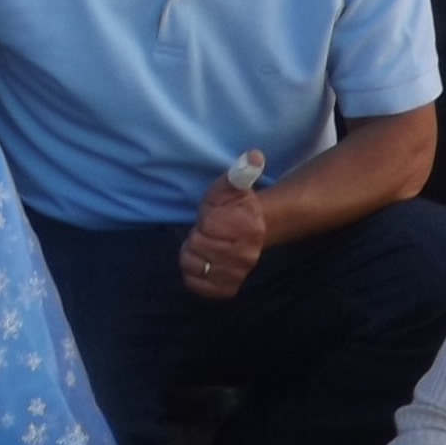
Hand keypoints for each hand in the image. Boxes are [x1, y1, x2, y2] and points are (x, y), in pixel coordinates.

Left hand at [182, 173, 264, 298]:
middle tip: (207, 232)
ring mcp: (238, 273)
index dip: (205, 219)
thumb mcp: (232, 186)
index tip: (214, 215)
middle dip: (196, 237)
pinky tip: (203, 262)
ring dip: (192, 256)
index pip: (208, 225)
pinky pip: (198, 286)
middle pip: (198, 248)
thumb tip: (253, 156)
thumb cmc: (233, 207)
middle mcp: (247, 255)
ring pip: (195, 268)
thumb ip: (241, 172)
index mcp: (248, 226)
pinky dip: (193, 275)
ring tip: (203, 246)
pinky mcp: (228, 288)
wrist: (251, 233)